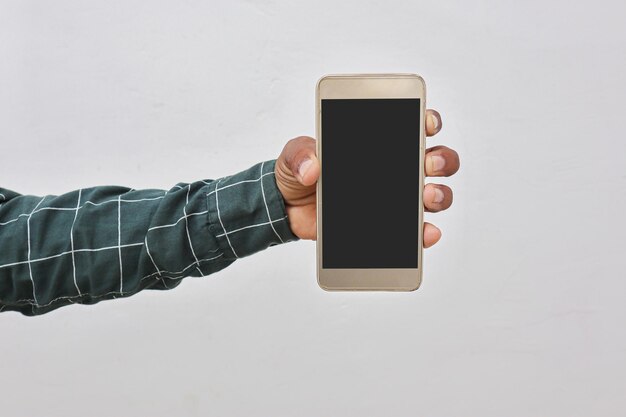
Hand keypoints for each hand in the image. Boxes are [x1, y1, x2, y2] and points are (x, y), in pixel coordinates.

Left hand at [274, 109, 458, 246]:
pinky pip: (416, 230)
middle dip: (441, 159)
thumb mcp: (294, 154)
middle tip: (429, 163)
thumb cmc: (298, 172)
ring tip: (427, 196)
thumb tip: (313, 168)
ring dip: (439, 194)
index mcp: (378, 143)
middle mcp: (395, 169)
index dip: (427, 121)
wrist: (287, 209)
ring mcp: (394, 199)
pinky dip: (425, 232)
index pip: (413, 126)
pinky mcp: (387, 226)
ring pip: (433, 194)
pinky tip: (425, 232)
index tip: (426, 123)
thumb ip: (300, 154)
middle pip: (436, 161)